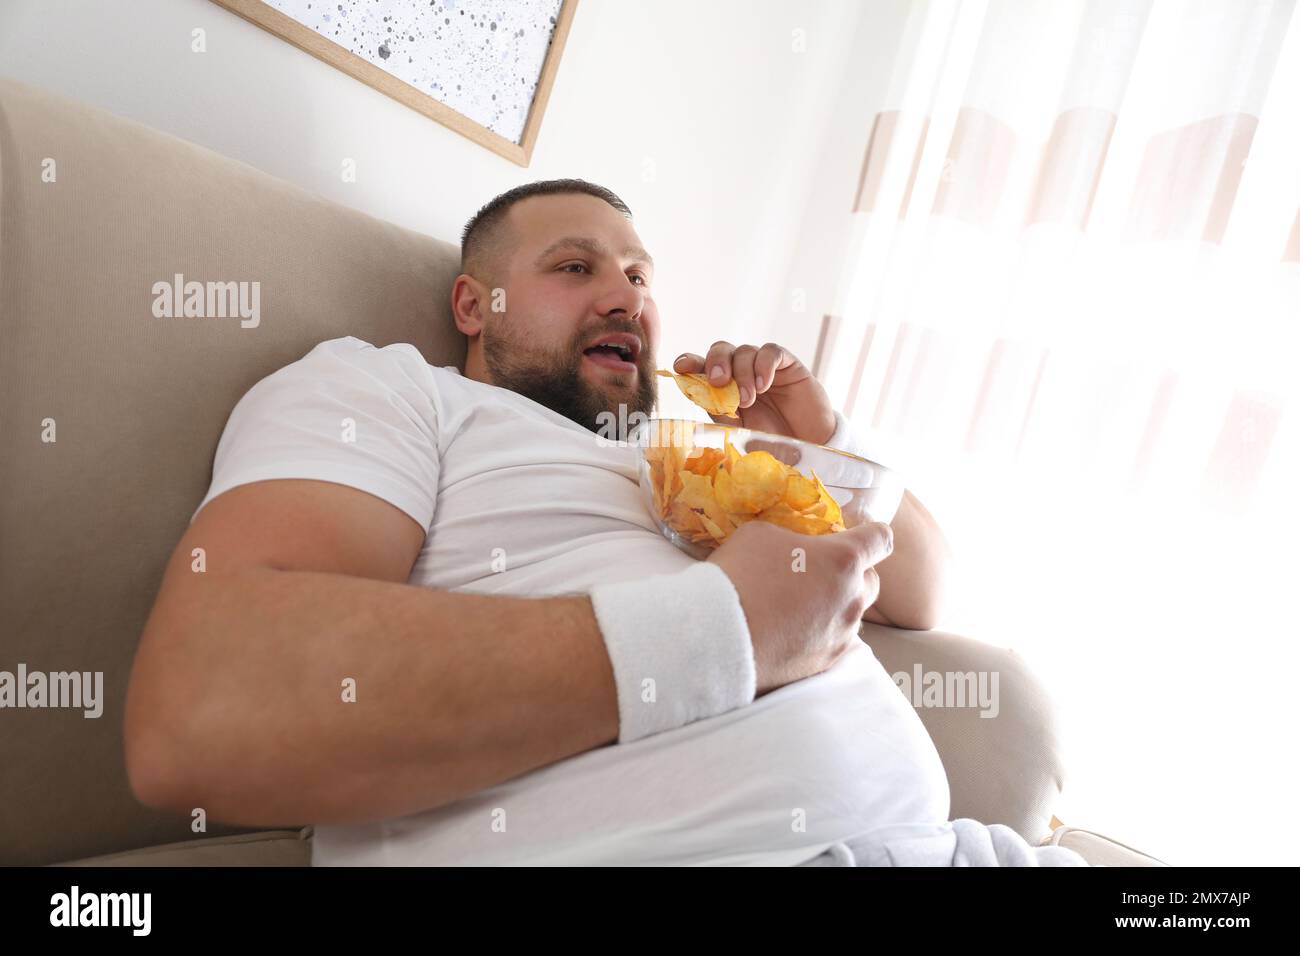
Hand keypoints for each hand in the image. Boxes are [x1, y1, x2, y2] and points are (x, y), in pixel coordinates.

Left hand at [673, 342, 836, 444]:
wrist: (809, 445)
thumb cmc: (772, 439)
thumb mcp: (739, 430)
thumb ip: (721, 412)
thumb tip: (700, 396)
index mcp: (723, 387)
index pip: (701, 367)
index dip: (690, 362)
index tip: (681, 366)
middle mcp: (740, 372)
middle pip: (721, 350)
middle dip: (716, 362)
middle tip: (719, 381)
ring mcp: (762, 366)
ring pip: (744, 351)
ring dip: (742, 374)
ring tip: (749, 399)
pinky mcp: (786, 363)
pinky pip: (770, 352)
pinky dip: (763, 365)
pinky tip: (764, 385)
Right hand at [707, 519, 894, 695]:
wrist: (718, 637)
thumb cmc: (738, 576)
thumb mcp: (760, 534)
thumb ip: (791, 537)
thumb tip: (794, 545)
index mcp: (843, 560)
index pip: (881, 540)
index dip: (871, 536)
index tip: (855, 538)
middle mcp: (852, 598)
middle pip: (871, 581)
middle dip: (852, 575)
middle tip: (817, 574)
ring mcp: (842, 634)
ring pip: (852, 614)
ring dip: (835, 607)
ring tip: (798, 607)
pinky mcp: (826, 662)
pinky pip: (834, 642)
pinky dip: (819, 634)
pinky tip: (789, 631)